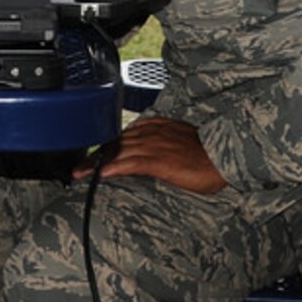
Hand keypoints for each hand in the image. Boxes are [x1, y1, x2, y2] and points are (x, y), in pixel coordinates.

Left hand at [76, 116, 227, 193]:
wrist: (224, 157)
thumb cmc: (208, 152)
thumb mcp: (182, 139)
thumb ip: (165, 140)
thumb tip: (152, 151)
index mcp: (157, 126)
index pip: (124, 134)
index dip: (107, 145)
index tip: (94, 154)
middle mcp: (151, 132)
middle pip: (115, 142)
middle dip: (95, 154)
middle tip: (78, 166)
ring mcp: (153, 145)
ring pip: (117, 152)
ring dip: (96, 163)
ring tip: (79, 173)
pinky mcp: (158, 160)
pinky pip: (129, 163)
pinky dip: (111, 168)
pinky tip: (99, 175)